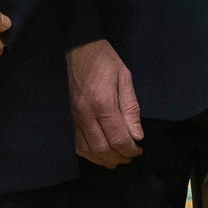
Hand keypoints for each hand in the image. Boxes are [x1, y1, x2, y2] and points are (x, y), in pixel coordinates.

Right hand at [68, 38, 142, 167]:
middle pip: (102, 148)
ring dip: (103, 159)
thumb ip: (131, 109)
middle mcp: (85, 114)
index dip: (130, 149)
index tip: (139, 150)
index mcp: (103, 103)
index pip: (118, 138)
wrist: (79, 48)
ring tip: (117, 159)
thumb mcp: (125, 79)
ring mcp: (74, 116)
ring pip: (87, 150)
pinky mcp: (68, 117)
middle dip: (119, 157)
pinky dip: (88, 154)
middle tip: (131, 156)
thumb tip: (137, 135)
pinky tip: (99, 153)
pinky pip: (75, 143)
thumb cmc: (106, 61)